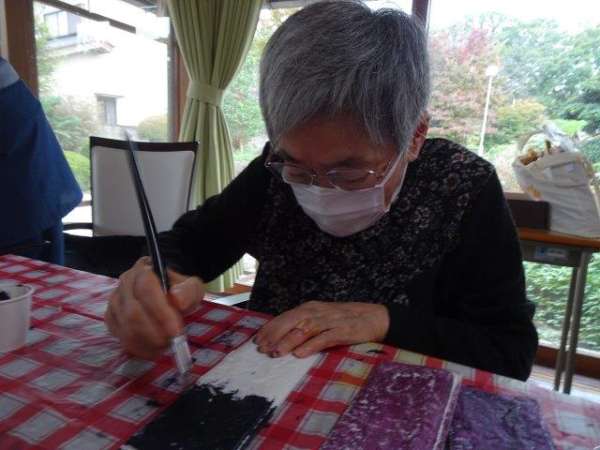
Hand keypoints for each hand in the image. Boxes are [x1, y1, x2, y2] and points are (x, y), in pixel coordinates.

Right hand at [105, 257, 204, 358]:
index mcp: (144, 270)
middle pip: (132, 312)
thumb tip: (178, 300)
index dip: (160, 312)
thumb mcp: (192, 287)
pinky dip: (139, 348)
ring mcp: (115, 301)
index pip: (146, 289)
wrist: (168, 294)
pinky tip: (154, 349)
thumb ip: (189, 291)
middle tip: (172, 342)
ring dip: (148, 342)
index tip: (175, 330)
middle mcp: (124, 283)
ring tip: (166, 345)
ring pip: (126, 327)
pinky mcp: (112, 319)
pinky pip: (121, 337)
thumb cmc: (179, 290)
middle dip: (154, 332)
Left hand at [253, 301, 389, 357]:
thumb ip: (304, 324)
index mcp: (311, 308)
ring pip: (305, 329)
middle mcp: (318, 311)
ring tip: (276, 353)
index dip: (271, 328)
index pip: (286, 316)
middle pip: (292, 321)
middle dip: (275, 335)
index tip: (257, 340)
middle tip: (262, 348)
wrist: (374, 317)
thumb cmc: (345, 319)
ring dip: (289, 341)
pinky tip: (300, 354)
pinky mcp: (342, 331)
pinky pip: (324, 338)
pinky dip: (311, 345)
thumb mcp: (321, 318)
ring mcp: (330, 321)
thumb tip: (281, 337)